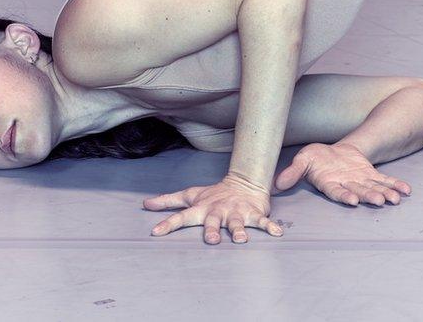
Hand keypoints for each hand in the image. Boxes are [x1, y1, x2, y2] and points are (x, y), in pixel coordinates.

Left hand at [143, 173, 284, 243]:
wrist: (243, 183)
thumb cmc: (213, 194)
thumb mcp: (190, 195)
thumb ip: (169, 201)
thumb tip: (145, 204)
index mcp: (202, 208)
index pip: (182, 215)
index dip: (168, 223)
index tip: (155, 232)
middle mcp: (218, 210)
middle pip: (213, 221)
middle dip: (212, 229)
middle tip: (212, 239)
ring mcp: (236, 212)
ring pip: (237, 222)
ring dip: (239, 230)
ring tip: (240, 239)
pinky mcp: (254, 214)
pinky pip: (263, 221)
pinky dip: (270, 227)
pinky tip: (277, 233)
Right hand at [274, 142, 410, 206]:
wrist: (331, 153)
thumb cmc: (316, 159)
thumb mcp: (303, 160)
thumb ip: (293, 172)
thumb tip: (276, 183)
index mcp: (330, 184)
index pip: (337, 191)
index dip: (344, 196)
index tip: (352, 201)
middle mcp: (347, 185)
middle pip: (359, 192)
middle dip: (370, 196)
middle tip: (379, 202)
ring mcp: (361, 181)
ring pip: (374, 188)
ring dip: (384, 194)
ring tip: (394, 200)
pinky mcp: (370, 174)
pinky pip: (384, 180)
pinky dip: (395, 185)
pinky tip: (406, 190)